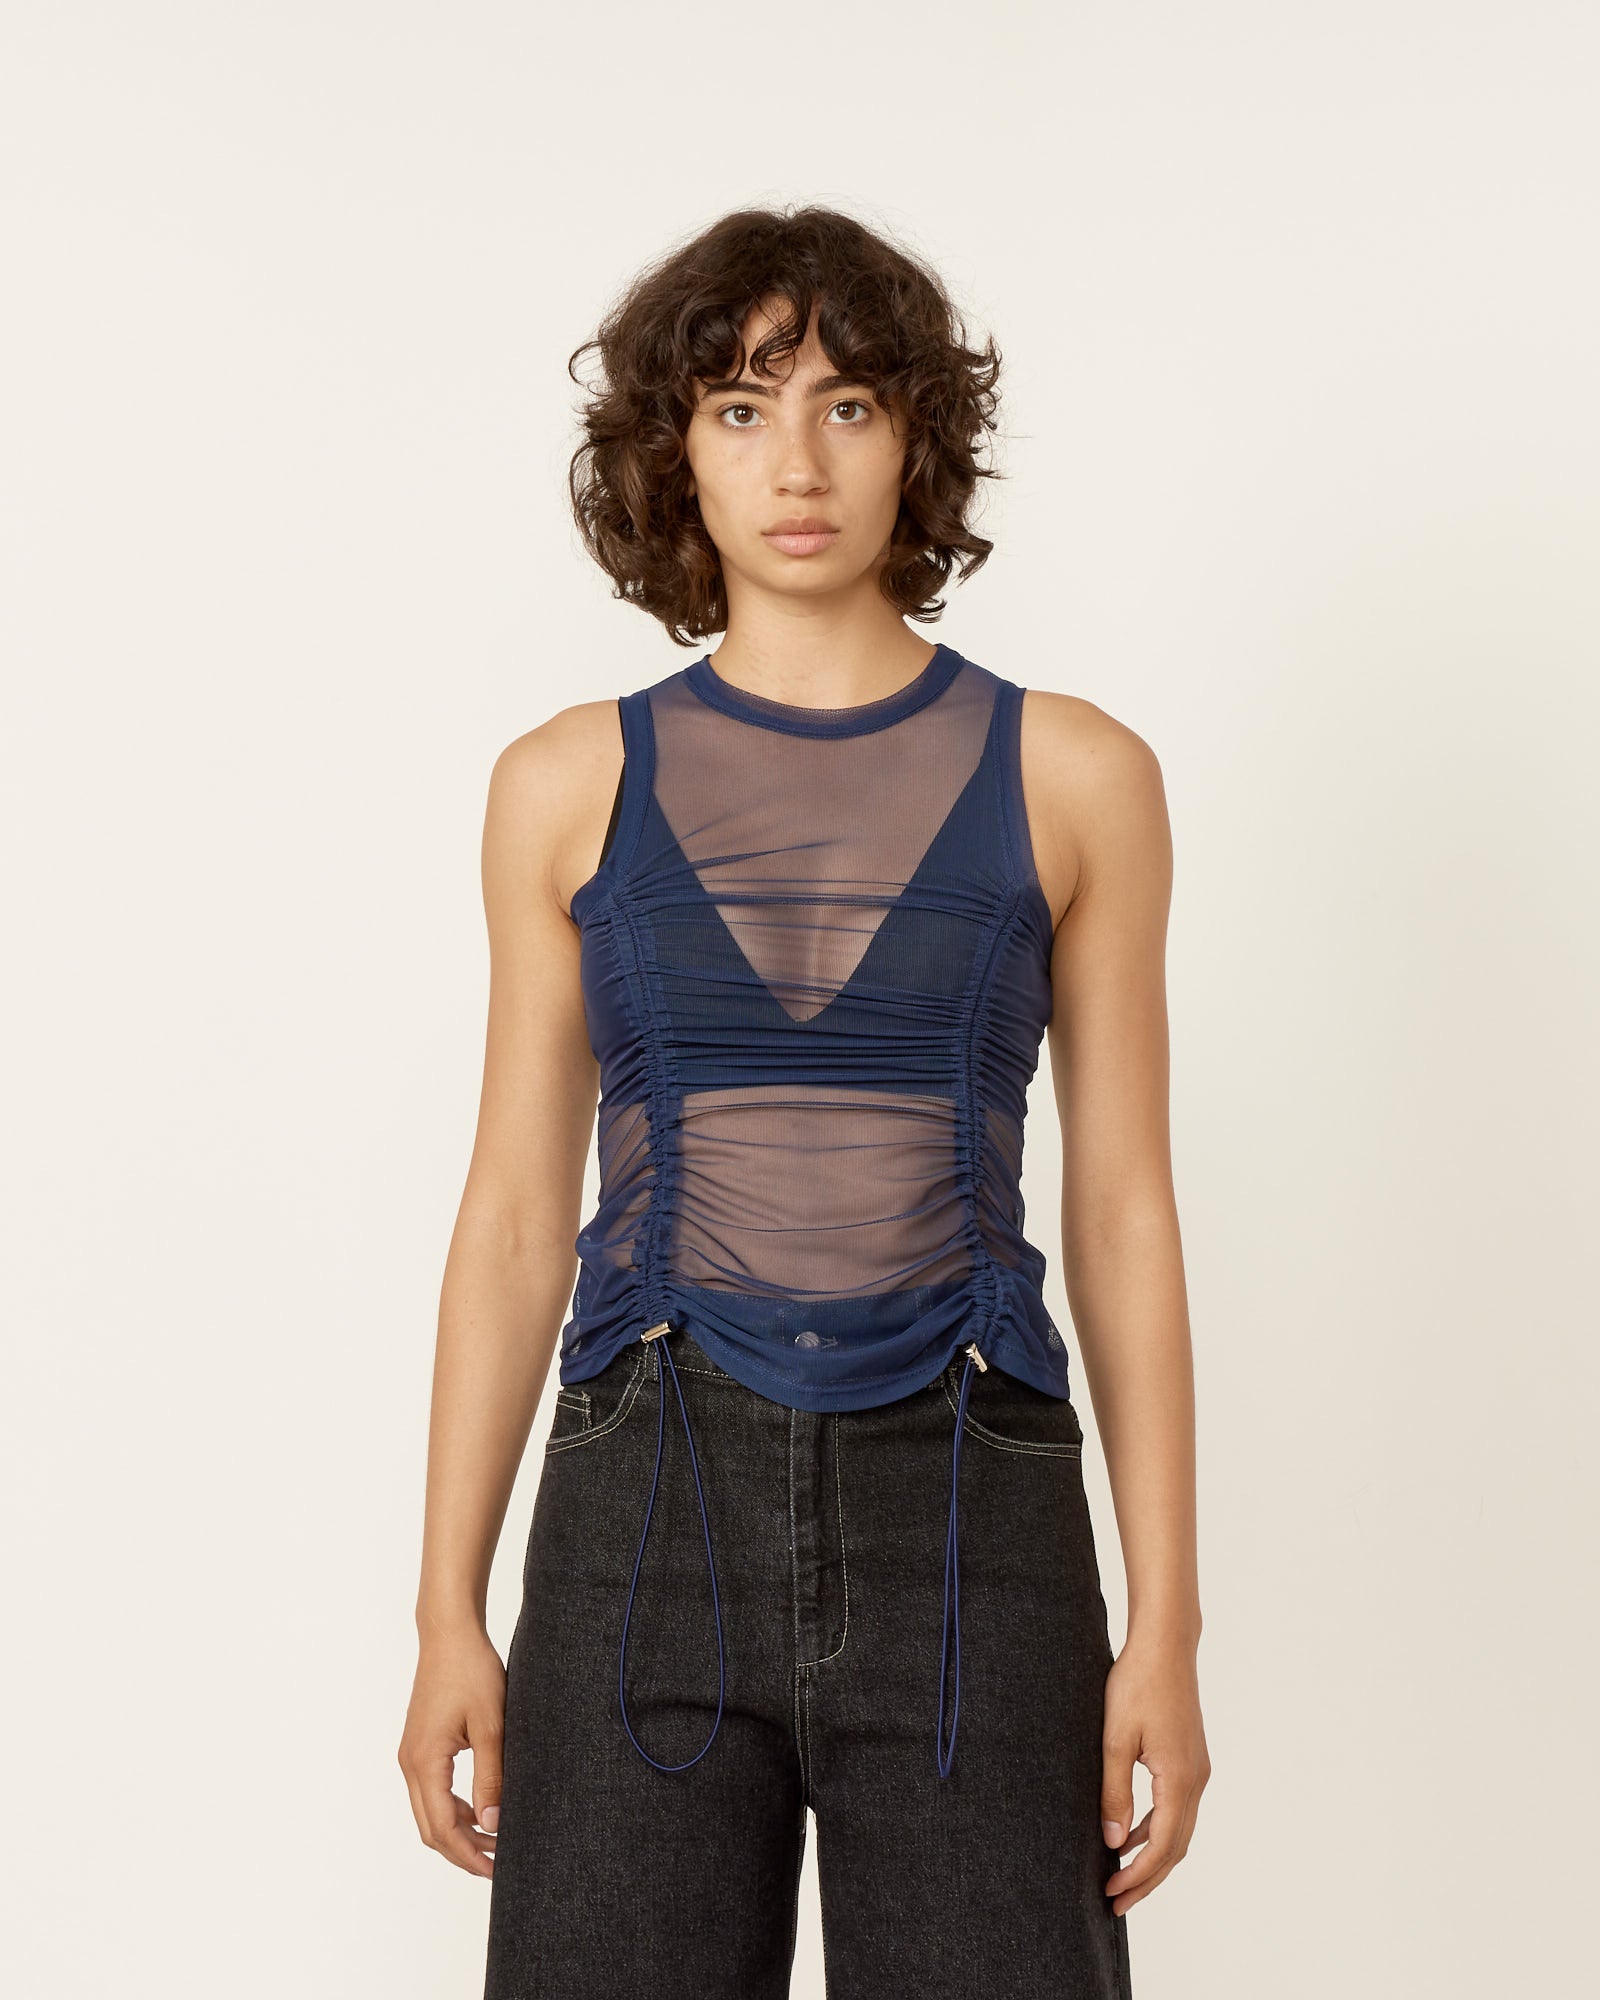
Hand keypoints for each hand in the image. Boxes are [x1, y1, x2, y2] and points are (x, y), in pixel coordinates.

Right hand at [397, 1623, 506, 1877]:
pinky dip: (454, 1808)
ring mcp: (412, 1754)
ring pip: (430, 1811)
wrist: (449, 1634)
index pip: (443, 1828)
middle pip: (431, 1828)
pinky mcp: (420, 1745)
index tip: (496, 1870)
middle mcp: (411, 1763)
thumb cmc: (471, 1672)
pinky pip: (433, 1791)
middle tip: (497, 1864)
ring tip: (495, 1839)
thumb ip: (491, 1777)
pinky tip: (481, 1809)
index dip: (468, 1855)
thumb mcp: (491, 1725)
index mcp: (425, 1762)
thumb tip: (493, 1824)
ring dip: (459, 1830)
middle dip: (463, 1851)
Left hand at [1099, 1631, 1209, 1916]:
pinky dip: (1156, 1829)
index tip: (1112, 1895)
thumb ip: (1114, 1792)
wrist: (1165, 1646)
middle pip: (1176, 1848)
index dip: (1139, 1876)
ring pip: (1179, 1830)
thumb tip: (1114, 1841)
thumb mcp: (1115, 1739)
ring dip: (1152, 1856)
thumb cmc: (1137, 1684)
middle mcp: (1196, 1781)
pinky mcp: (1191, 1759)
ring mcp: (1197, 1770)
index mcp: (1180, 1780)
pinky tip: (1131, 1832)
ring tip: (1120, 1874)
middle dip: (1146, 1879)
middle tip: (1115, 1902)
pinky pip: (1177, 1808)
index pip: (1163, 1847)